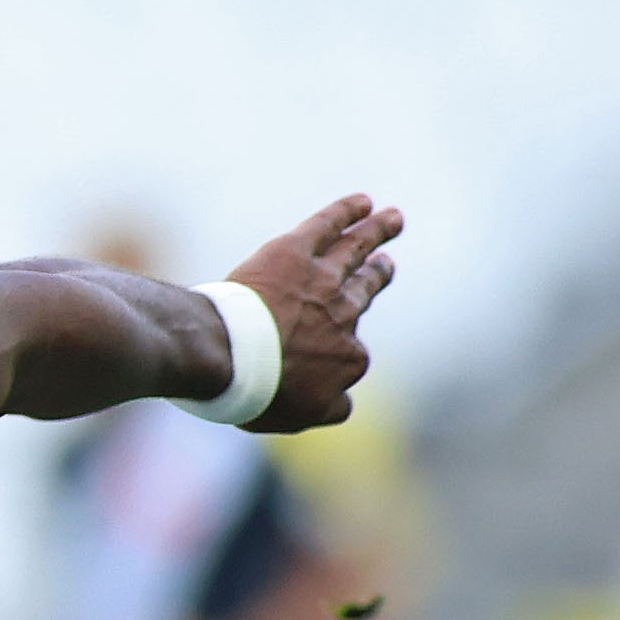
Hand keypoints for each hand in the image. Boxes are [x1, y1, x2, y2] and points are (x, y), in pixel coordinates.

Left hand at [221, 196, 402, 431]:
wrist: (226, 357)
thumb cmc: (252, 392)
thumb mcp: (296, 418)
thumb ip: (325, 408)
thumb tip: (341, 403)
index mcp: (347, 360)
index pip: (350, 356)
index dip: (332, 357)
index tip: (313, 356)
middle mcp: (344, 316)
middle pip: (365, 290)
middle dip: (376, 276)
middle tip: (385, 264)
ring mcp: (323, 282)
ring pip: (356, 251)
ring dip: (376, 232)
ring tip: (392, 218)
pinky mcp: (296, 252)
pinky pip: (328, 226)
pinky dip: (347, 211)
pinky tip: (363, 202)